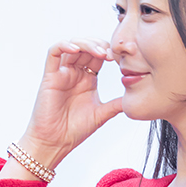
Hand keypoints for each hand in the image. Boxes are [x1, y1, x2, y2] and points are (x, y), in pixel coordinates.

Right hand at [20, 38, 122, 168]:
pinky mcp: (50, 76)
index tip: (120, 58)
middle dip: (100, 45)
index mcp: (87, 79)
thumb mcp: (102, 114)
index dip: (109, 52)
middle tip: (112, 54)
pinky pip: (53, 52)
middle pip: (87, 46)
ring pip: (72, 45)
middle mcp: (74, 73)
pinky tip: (76, 49)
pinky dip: (64, 45)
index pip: (98, 55)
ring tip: (99, 52)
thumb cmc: (74, 130)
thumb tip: (135, 98)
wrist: (55, 142)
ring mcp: (62, 73)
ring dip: (86, 43)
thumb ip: (116, 104)